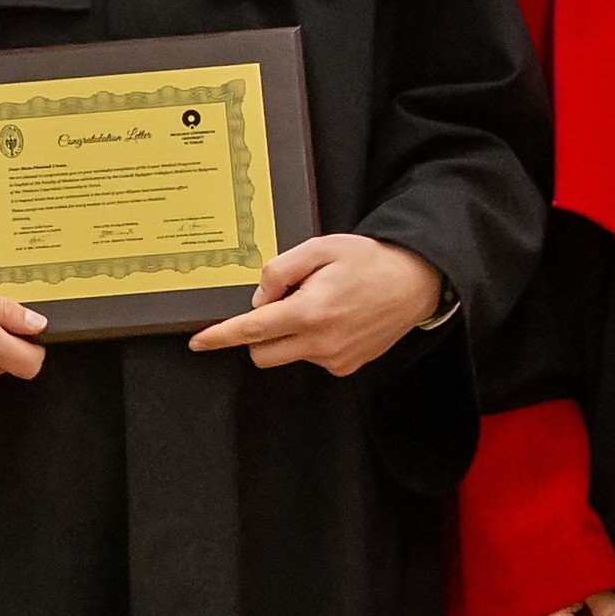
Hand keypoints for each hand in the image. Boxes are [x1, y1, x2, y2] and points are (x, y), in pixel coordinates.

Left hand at [187, 234, 446, 376]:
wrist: (416, 282)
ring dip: (289, 336)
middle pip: (263, 353)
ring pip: (288, 355)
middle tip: (279, 305)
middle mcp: (321, 342)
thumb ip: (281, 270)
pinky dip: (312, 342)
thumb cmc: (368, 260)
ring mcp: (335, 359)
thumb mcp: (321, 248)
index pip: (253, 330)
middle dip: (257, 335)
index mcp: (310, 311)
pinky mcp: (347, 367)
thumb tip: (258, 300)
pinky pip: (312, 358)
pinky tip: (336, 319)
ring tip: (320, 305)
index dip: (221, 336)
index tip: (199, 342)